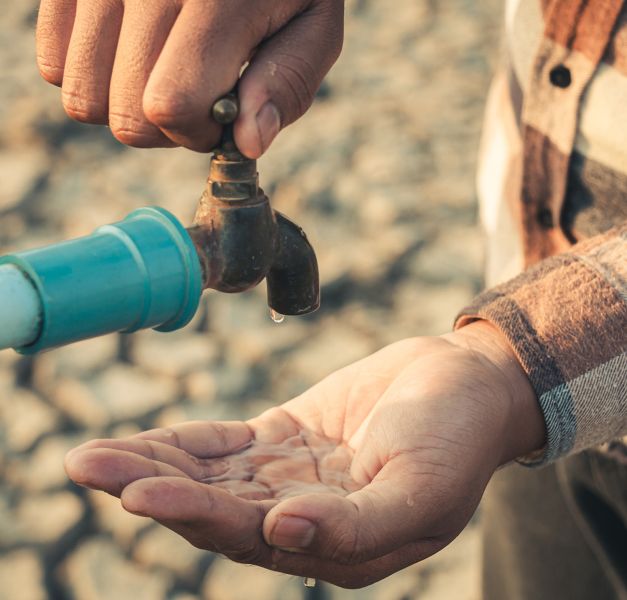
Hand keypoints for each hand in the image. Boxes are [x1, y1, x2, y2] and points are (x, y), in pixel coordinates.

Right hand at [36, 0, 343, 155]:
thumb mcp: (312, 27)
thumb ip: (286, 85)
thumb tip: (247, 143)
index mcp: (215, 1)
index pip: (170, 104)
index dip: (197, 131)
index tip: (221, 113)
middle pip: (124, 115)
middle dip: (165, 127)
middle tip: (195, 94)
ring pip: (81, 99)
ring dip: (125, 106)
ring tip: (161, 73)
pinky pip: (52, 63)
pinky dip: (91, 75)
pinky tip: (129, 55)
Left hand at [65, 322, 544, 587]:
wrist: (466, 384)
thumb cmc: (456, 437)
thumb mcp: (421, 488)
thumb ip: (357, 525)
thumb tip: (281, 537)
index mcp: (334, 543)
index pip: (245, 535)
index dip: (190, 513)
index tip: (136, 491)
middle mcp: (302, 517)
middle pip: (210, 507)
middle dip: (148, 488)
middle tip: (86, 466)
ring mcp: (290, 477)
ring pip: (208, 476)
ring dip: (153, 465)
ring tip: (92, 456)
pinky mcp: (286, 438)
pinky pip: (225, 444)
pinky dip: (184, 442)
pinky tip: (144, 441)